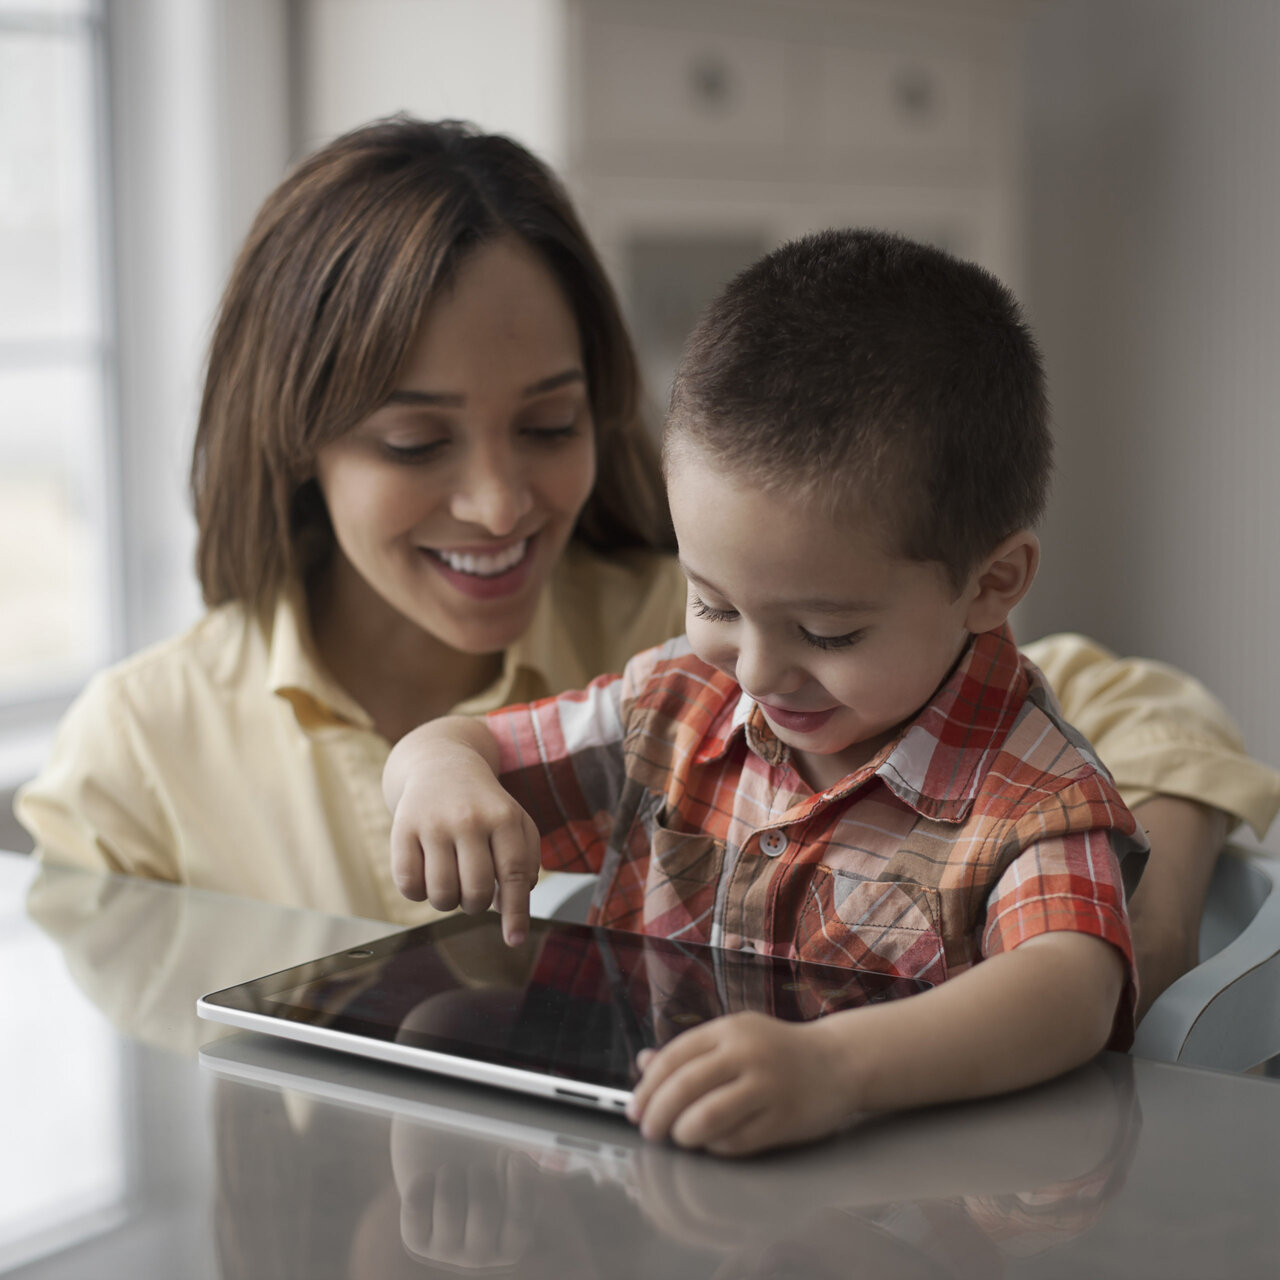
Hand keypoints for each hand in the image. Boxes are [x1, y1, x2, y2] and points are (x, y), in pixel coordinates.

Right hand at [387, 723, 540, 945]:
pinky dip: (418, 893)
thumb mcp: (515, 822)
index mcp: (504, 817)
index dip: (516, 913)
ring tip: (451, 881)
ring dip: (447, 901)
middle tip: (473, 891)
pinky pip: (408, 885)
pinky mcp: (402, 827)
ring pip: (441, 894)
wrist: (441, 763)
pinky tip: (426, 874)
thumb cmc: (485, 805)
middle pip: (476, 892)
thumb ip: (525, 862)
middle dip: (476, 905)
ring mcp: (433, 822)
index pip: (514, 874)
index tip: (515, 941)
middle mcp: (469, 818)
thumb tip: (512, 905)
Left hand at [626, 1011, 856, 1156]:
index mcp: (730, 1029)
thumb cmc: (778, 1051)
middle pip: (685, 1087)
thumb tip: (644, 1063)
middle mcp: (748, 1053)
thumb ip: (691, 1050)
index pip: (674, 1057)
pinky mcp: (784, 1119)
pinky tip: (713, 1143)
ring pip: (707, 1117)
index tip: (635, 1108)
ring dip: (683, 1134)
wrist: (840, 1062)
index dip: (648, 1086)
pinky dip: (715, 1147)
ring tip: (680, 1137)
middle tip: (649, 1131)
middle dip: (658, 1115)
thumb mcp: (735, 1036)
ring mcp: (768, 1086)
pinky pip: (736, 1141)